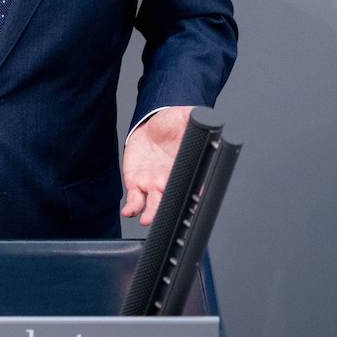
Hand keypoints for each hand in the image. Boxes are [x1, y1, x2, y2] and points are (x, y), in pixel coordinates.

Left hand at [121, 106, 192, 225]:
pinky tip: (129, 211)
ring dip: (152, 214)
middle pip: (174, 200)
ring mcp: (154, 185)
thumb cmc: (172, 124)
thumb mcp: (187, 117)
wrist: (150, 126)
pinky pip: (135, 200)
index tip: (196, 198)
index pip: (193, 183)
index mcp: (186, 167)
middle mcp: (171, 180)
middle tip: (173, 214)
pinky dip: (132, 208)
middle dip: (173, 210)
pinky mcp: (136, 184)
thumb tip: (207, 117)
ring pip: (154, 206)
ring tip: (148, 219)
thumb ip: (198, 118)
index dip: (195, 193)